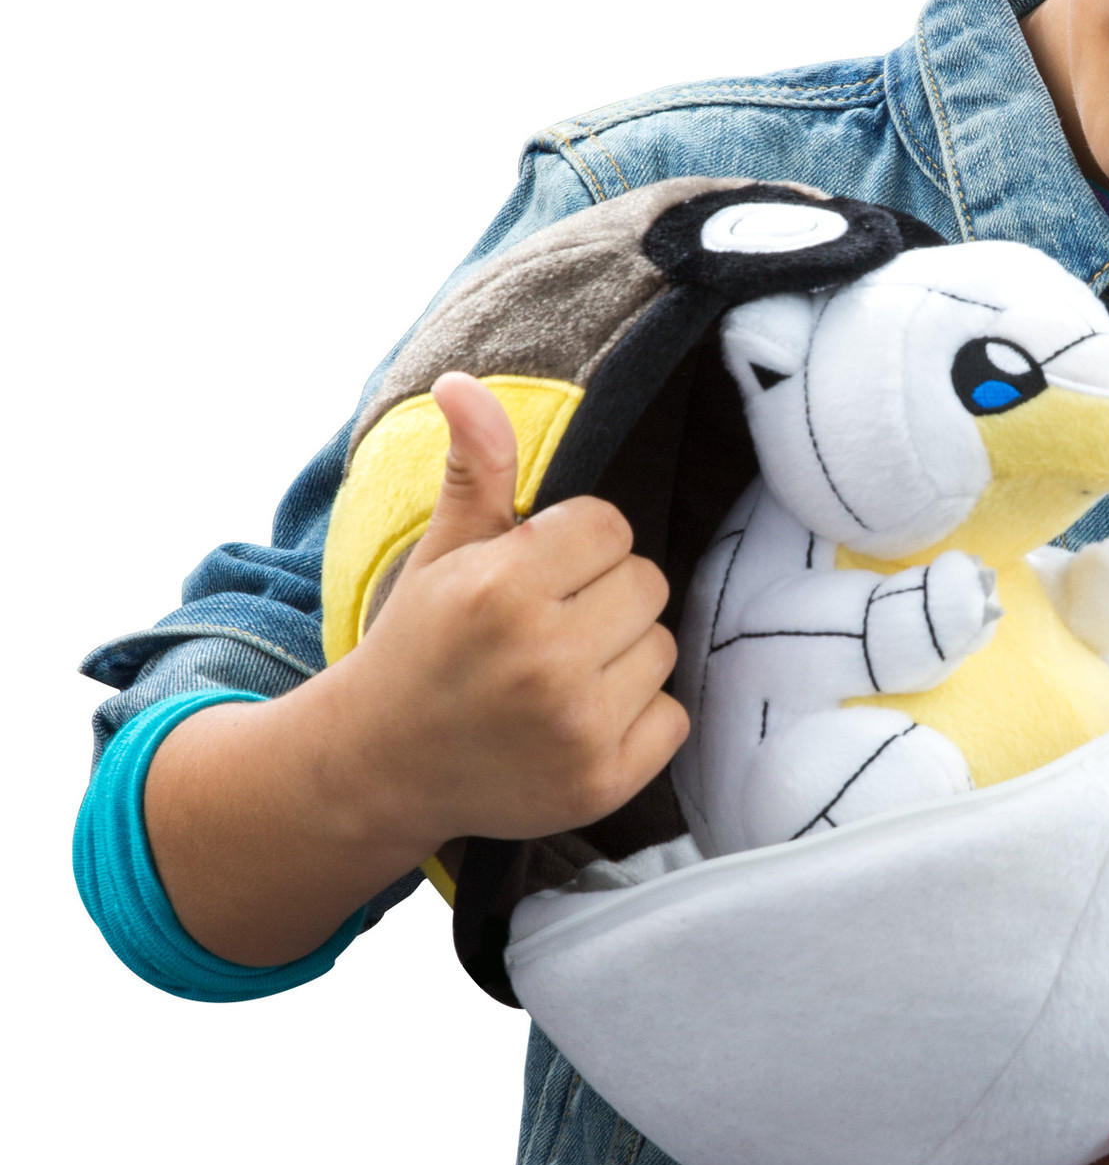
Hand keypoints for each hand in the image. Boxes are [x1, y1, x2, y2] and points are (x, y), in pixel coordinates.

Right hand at [326, 371, 688, 851]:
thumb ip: (476, 469)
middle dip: (604, 595)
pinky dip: (638, 718)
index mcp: (501, 590)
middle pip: (647, 582)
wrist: (379, 767)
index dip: (576, 544)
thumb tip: (463, 382)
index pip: (610, 525)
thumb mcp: (443, 553)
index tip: (535, 575)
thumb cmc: (421, 647)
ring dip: (623, 656)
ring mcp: (576, 727)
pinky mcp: (602, 782)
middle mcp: (542, 658)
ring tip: (558, 674)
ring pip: (663, 646)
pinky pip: (674, 716)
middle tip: (547, 626)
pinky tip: (580, 721)